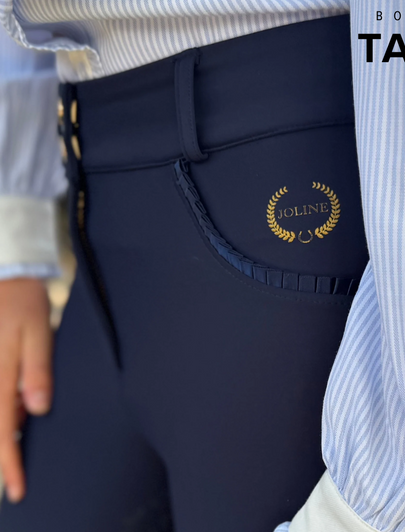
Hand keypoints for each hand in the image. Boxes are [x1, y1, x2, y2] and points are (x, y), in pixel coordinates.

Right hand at [0, 278, 52, 502]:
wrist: (5, 276)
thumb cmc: (24, 304)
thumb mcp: (38, 333)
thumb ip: (37, 370)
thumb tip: (37, 410)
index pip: (2, 430)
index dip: (9, 464)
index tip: (17, 490)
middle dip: (3, 456)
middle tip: (18, 481)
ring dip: (2, 435)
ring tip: (18, 457)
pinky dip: (1, 413)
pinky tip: (16, 418)